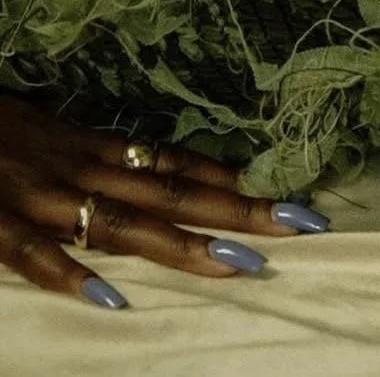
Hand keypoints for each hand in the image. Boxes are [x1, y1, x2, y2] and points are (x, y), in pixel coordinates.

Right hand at [0, 93, 330, 306]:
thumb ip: (97, 151)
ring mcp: (37, 197)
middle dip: (236, 211)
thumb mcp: (49, 129)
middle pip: (168, 194)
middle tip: (299, 224)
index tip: (288, 191)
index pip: (172, 163)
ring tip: (237, 265)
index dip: (229, 179)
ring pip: (120, 224)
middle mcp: (76, 168)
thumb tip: (155, 164)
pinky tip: (108, 298)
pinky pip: (32, 254)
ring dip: (180, 246)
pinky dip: (69, 273)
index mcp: (89, 145)